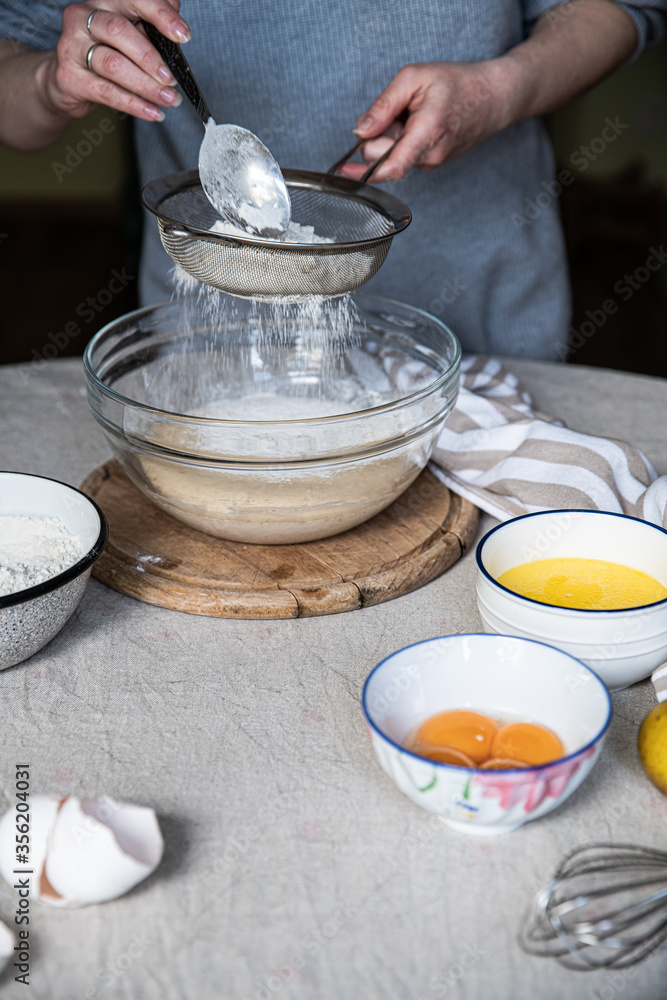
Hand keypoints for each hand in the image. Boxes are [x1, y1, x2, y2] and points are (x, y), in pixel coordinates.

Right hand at [38, 0, 190, 121]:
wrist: (65, 79)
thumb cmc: (103, 53)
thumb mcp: (128, 36)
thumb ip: (150, 29)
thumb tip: (178, 30)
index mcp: (102, 2)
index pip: (133, 0)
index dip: (160, 15)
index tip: (183, 35)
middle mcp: (82, 17)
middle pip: (119, 31)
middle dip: (151, 57)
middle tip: (172, 78)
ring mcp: (72, 46)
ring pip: (113, 64)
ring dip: (146, 86)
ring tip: (169, 99)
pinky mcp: (69, 76)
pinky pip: (107, 92)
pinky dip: (134, 104)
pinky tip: (153, 112)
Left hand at [339, 60, 512, 182]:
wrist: (493, 97)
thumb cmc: (457, 83)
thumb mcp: (414, 78)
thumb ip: (383, 105)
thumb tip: (360, 131)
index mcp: (426, 133)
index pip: (390, 166)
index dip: (363, 171)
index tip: (343, 171)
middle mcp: (430, 155)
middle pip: (384, 159)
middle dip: (379, 138)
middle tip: (397, 112)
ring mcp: (433, 162)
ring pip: (395, 156)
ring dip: (394, 137)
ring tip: (415, 115)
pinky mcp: (433, 163)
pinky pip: (406, 155)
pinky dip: (405, 140)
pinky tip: (421, 123)